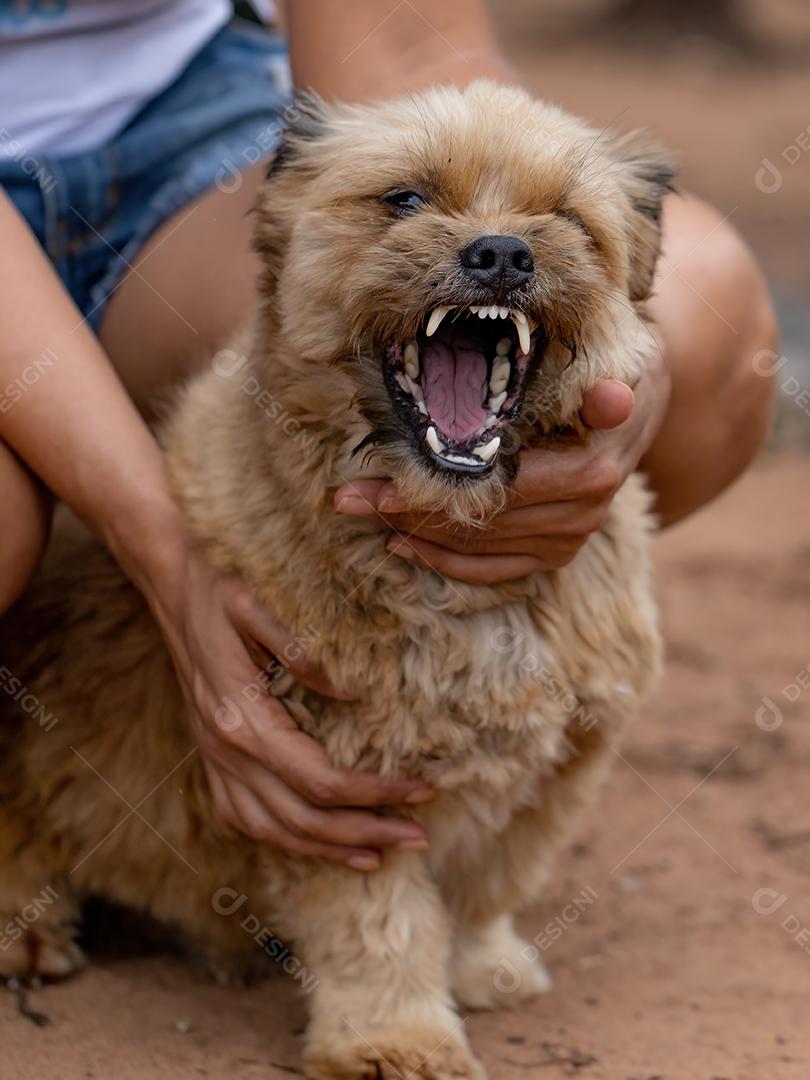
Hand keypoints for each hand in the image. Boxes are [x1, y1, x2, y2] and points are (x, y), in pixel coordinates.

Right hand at [139, 531, 432, 869]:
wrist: (174, 585)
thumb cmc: (222, 589)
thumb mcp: (258, 605)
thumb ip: (301, 650)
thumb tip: (352, 694)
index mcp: (243, 720)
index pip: (321, 780)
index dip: (375, 793)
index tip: (422, 790)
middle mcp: (227, 751)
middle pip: (303, 818)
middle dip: (366, 832)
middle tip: (419, 836)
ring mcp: (215, 760)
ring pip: (273, 830)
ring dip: (328, 849)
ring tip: (378, 853)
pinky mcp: (212, 759)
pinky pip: (247, 819)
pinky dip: (286, 839)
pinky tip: (318, 841)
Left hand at [335, 359, 670, 585]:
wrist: (639, 406)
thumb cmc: (607, 374)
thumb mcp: (612, 368)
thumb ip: (607, 391)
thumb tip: (612, 399)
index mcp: (589, 471)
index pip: (497, 488)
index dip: (433, 491)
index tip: (378, 485)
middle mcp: (580, 514)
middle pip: (478, 521)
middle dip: (407, 509)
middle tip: (347, 497)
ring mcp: (568, 540)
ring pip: (478, 549)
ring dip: (415, 533)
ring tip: (362, 511)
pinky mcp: (555, 555)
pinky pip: (492, 571)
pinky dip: (444, 561)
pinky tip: (402, 544)